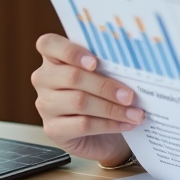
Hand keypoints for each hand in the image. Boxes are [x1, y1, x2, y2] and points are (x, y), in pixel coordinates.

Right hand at [31, 33, 141, 165]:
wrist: (103, 134)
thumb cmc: (104, 95)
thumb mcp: (105, 74)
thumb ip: (108, 64)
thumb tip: (132, 62)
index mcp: (54, 58)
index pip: (49, 44)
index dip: (70, 51)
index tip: (95, 62)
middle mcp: (44, 79)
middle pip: (72, 77)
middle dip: (106, 86)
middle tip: (130, 95)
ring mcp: (45, 105)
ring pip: (79, 102)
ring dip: (112, 108)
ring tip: (135, 113)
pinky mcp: (52, 129)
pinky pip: (82, 124)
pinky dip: (108, 124)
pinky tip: (125, 123)